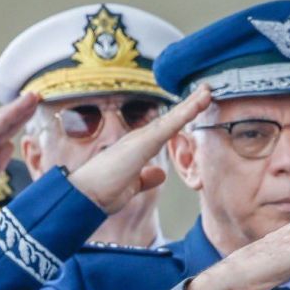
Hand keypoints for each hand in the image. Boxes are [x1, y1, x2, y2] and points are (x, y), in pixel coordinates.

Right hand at [0, 92, 40, 214]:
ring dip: (15, 108)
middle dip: (20, 109)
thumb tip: (10, 144)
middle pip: (2, 121)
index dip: (19, 120)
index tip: (35, 110)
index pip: (4, 130)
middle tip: (37, 96)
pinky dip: (4, 117)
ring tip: (32, 97)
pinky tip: (17, 108)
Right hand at [69, 86, 211, 214]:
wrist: (82, 198)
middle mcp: (139, 139)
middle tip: (206, 91)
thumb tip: (159, 174)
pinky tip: (198, 103)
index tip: (197, 107)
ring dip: (190, 104)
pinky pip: (169, 126)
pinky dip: (185, 113)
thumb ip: (144, 178)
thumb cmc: (101, 193)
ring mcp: (140, 139)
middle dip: (189, 105)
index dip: (181, 118)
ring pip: (171, 119)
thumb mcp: (131, 186)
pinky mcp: (142, 144)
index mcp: (138, 149)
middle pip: (170, 120)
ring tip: (206, 91)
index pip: (165, 131)